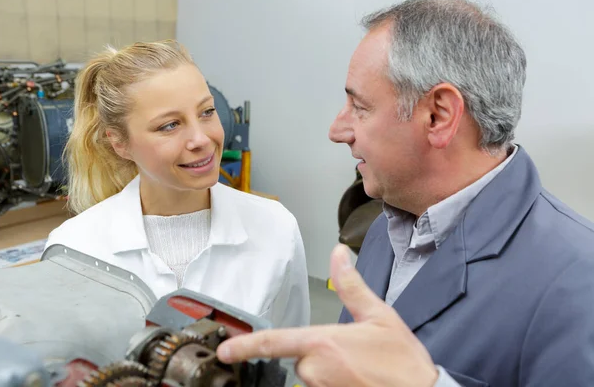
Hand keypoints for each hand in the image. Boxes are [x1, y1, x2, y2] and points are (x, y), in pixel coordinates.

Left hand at [217, 244, 438, 386]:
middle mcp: (316, 370)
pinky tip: (357, 382)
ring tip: (360, 371)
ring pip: (313, 376)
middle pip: (301, 359)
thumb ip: (352, 285)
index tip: (225, 351)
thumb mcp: (379, 315)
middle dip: (320, 355)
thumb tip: (339, 254)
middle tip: (353, 356)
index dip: (245, 346)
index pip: (274, 342)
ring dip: (329, 373)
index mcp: (323, 343)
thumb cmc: (402, 361)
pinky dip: (335, 384)